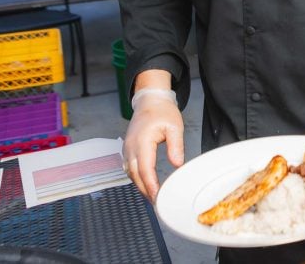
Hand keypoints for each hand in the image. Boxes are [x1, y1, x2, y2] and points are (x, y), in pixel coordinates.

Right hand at [122, 88, 183, 202]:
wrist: (150, 101)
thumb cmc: (162, 112)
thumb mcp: (174, 127)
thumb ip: (176, 146)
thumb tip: (177, 164)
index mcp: (142, 141)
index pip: (144, 168)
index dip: (150, 185)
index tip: (157, 197)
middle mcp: (131, 147)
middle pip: (135, 175)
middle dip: (146, 191)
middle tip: (158, 204)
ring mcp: (127, 149)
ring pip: (131, 173)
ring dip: (141, 186)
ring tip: (154, 198)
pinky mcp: (127, 150)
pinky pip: (129, 168)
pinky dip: (137, 178)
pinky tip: (146, 185)